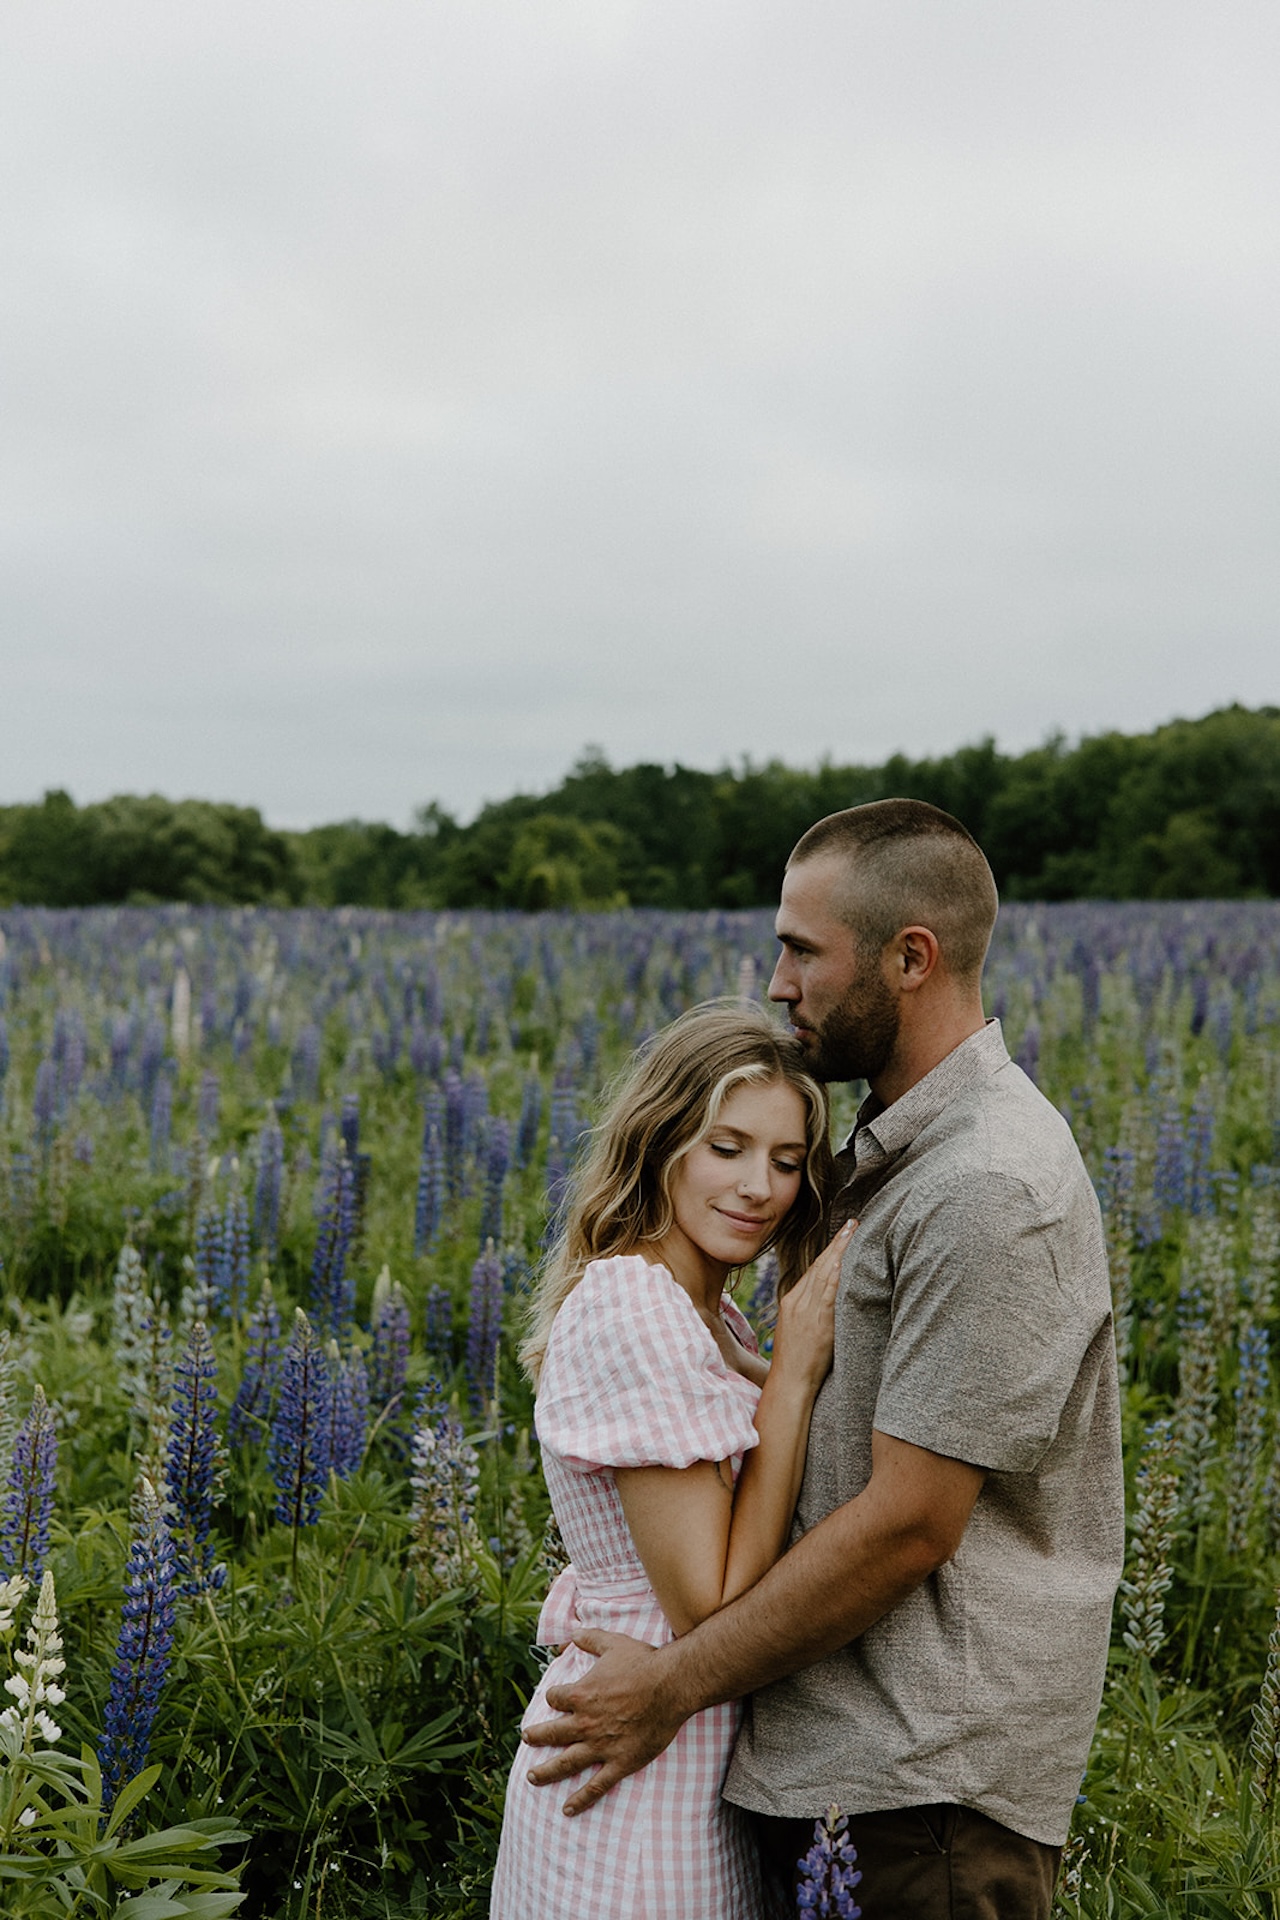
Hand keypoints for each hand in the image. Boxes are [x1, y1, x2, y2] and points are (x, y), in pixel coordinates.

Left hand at [522, 1629, 686, 1815]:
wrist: (671, 1685)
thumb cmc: (643, 1662)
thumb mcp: (612, 1643)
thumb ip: (589, 1638)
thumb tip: (573, 1632)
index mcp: (581, 1695)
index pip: (555, 1698)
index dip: (553, 1697)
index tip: (555, 1699)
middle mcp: (585, 1723)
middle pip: (552, 1734)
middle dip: (537, 1737)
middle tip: (527, 1739)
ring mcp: (601, 1746)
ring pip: (566, 1763)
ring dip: (546, 1772)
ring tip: (532, 1777)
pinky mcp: (619, 1762)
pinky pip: (596, 1786)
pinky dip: (580, 1799)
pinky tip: (567, 1809)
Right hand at [770, 1219, 855, 1390]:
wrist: (789, 1384)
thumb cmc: (798, 1364)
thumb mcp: (800, 1331)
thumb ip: (813, 1313)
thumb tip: (833, 1302)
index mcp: (791, 1301)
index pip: (813, 1269)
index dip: (830, 1250)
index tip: (843, 1234)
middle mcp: (796, 1301)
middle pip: (819, 1265)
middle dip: (837, 1243)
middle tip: (853, 1224)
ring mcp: (805, 1311)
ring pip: (823, 1274)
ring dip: (840, 1252)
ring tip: (854, 1234)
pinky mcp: (816, 1323)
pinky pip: (826, 1295)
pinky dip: (834, 1276)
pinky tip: (843, 1262)